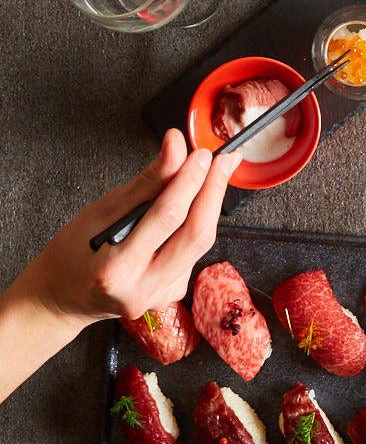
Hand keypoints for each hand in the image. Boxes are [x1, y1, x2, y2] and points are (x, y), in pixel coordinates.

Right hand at [20, 129, 238, 325]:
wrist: (63, 297)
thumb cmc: (74, 251)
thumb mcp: (102, 210)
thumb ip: (147, 182)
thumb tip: (177, 146)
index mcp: (116, 268)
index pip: (166, 218)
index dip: (189, 181)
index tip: (203, 153)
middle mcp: (142, 289)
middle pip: (195, 236)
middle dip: (214, 192)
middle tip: (225, 159)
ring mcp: (159, 296)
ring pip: (200, 245)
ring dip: (210, 206)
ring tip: (215, 173)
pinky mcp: (171, 296)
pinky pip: (193, 254)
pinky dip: (197, 225)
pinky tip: (193, 208)